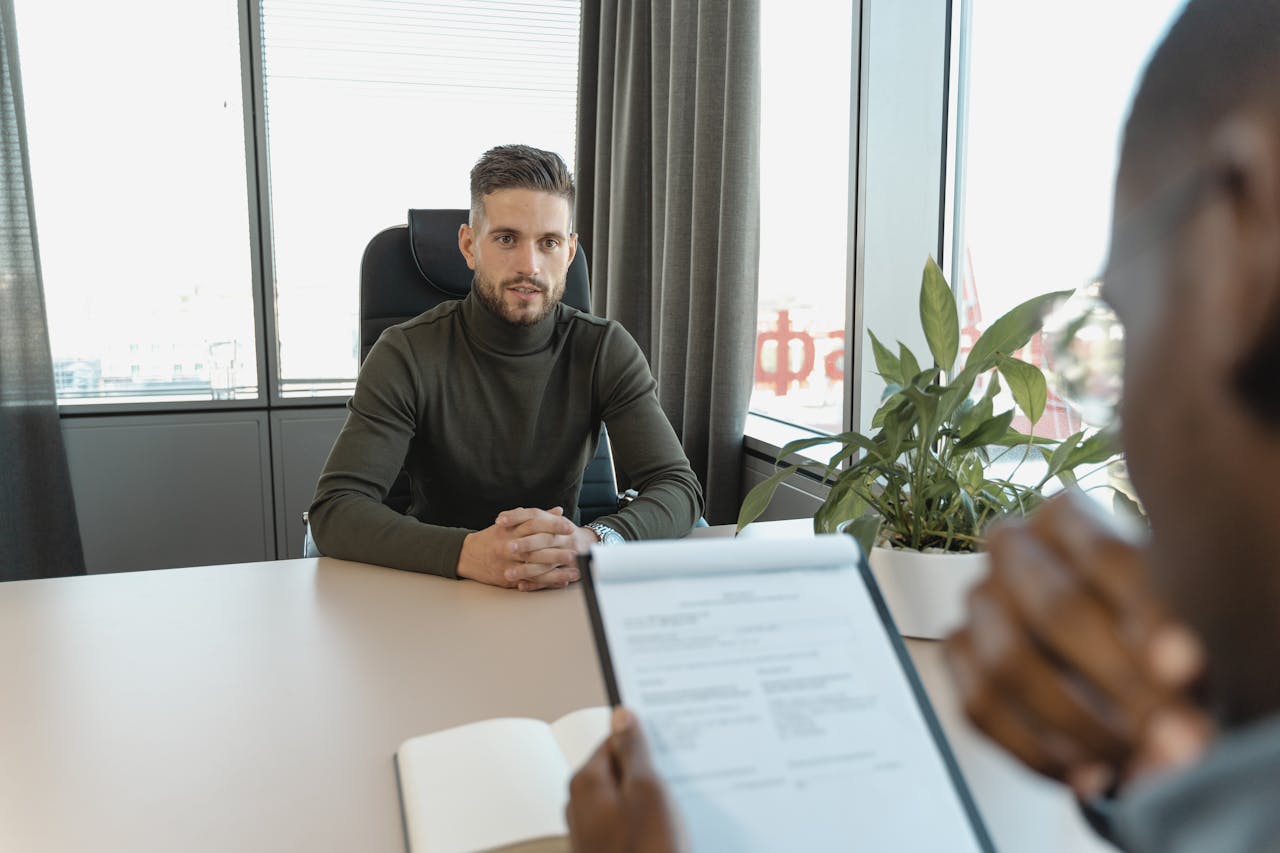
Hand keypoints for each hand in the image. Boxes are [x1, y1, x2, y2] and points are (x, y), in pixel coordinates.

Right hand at [457, 507, 596, 590]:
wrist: (468, 555)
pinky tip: (561, 582)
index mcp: (511, 530)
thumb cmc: (493, 538)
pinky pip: (530, 581)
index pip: (535, 524)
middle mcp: (509, 546)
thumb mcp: (511, 523)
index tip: (569, 528)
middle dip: (557, 550)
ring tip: (574, 570)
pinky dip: (547, 582)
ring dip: (556, 570)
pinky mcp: (508, 578)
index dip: (553, 526)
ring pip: (535, 567)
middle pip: (536, 547)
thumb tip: (558, 511)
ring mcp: (508, 563)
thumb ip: (536, 517)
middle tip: (575, 551)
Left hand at [567, 707, 686, 852]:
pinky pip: (631, 821)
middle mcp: (581, 804)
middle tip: (675, 785)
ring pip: (629, 798)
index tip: (666, 745)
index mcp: (586, 782)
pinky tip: (666, 832)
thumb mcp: (647, 792)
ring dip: (652, 801)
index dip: (645, 740)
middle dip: (650, 773)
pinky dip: (649, 822)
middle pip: (622, 769)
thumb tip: (623, 717)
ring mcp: (593, 830)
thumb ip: (634, 750)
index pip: (615, 739)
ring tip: (674, 814)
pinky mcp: (607, 848)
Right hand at [944, 491, 1212, 798]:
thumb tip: (1175, 687)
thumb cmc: (1156, 629)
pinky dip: (1039, 754)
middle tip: (1172, 733)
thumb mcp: (1182, 620)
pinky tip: (1092, 775)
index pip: (1108, 557)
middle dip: (1119, 684)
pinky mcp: (957, 652)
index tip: (1191, 672)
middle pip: (1055, 610)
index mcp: (1067, 516)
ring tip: (1137, 758)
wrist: (1121, 653)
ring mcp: (977, 600)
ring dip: (1079, 726)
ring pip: (1007, 663)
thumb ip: (1178, 644)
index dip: (1152, 620)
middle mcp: (1011, 547)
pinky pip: (980, 708)